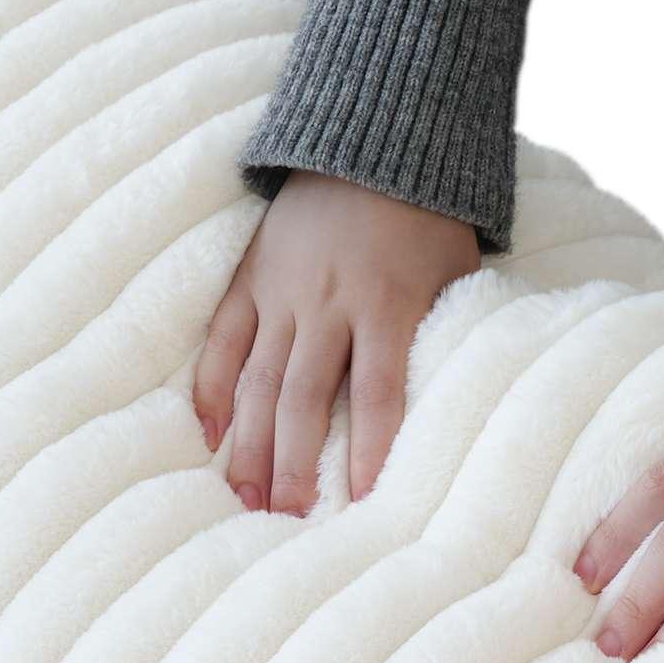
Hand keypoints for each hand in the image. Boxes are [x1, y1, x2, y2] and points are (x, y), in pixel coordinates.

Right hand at [194, 171, 481, 512]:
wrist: (373, 142)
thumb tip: (444, 411)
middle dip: (295, 465)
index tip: (365, 503)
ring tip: (246, 498)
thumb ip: (440, 337)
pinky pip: (222, 338)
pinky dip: (211, 387)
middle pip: (304, 399)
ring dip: (250, 444)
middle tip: (288, 521)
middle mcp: (328, 302)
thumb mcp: (456, 276)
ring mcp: (282, 290)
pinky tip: (206, 434)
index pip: (379, 394)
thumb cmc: (429, 223)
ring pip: (258, 379)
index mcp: (388, 304)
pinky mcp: (250, 276)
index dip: (371, 451)